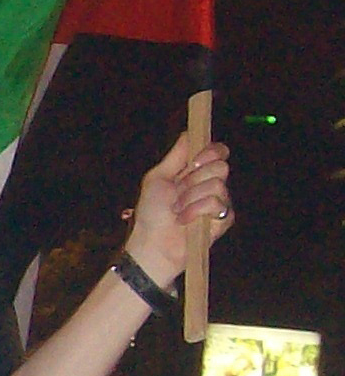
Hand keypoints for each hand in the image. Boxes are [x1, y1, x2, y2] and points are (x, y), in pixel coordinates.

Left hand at [124, 129, 231, 287]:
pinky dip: (195, 211)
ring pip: (217, 184)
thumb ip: (176, 155)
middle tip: (177, 193)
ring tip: (177, 210)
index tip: (192, 162)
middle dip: (193, 179)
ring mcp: (219, 202)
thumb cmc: (151, 213)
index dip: (210, 151)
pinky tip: (184, 220)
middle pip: (220, 164)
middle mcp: (210, 184)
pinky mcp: (224, 219)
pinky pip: (217, 203)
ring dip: (190, 197)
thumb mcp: (159, 177)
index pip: (218, 151)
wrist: (152, 243)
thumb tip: (190, 131)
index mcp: (196, 172)